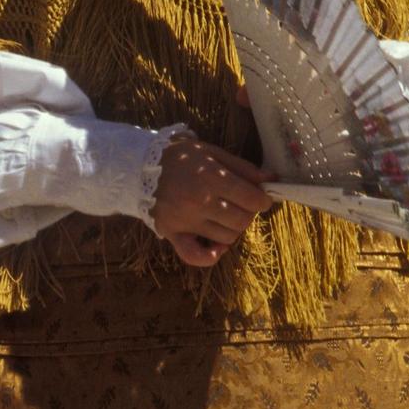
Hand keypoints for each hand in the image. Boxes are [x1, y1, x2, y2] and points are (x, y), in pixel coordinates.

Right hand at [153, 136, 272, 267]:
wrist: (137, 165)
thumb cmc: (178, 156)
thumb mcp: (211, 152)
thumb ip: (242, 167)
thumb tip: (270, 180)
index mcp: (212, 178)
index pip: (251, 199)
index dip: (263, 200)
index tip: (261, 198)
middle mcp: (200, 202)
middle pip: (242, 221)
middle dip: (248, 213)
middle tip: (242, 204)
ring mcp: (186, 221)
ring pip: (226, 238)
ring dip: (232, 229)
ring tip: (226, 217)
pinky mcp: (173, 233)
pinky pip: (195, 255)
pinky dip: (210, 256)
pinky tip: (216, 248)